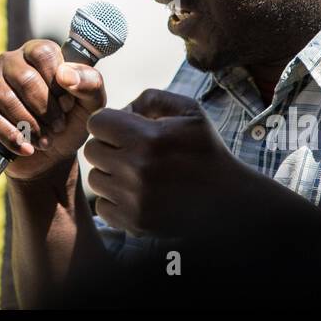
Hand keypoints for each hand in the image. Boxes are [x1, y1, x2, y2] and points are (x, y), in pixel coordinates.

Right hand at [0, 39, 106, 179]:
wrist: (49, 156)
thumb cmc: (69, 121)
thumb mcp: (90, 104)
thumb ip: (90, 83)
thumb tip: (66, 75)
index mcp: (37, 52)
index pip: (43, 54)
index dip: (58, 83)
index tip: (68, 105)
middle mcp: (10, 61)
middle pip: (25, 78)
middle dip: (45, 109)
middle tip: (58, 128)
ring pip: (7, 99)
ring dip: (30, 126)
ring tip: (45, 141)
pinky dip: (11, 137)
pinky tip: (26, 148)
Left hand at [83, 88, 254, 236]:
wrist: (228, 199)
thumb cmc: (205, 149)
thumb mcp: (188, 111)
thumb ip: (150, 98)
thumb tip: (121, 110)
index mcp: (148, 138)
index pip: (97, 123)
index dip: (110, 123)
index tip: (125, 129)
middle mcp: (137, 169)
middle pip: (92, 151)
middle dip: (108, 147)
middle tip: (130, 151)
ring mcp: (135, 199)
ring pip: (95, 179)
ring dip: (111, 174)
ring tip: (136, 173)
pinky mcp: (135, 222)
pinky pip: (102, 207)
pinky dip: (115, 200)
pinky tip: (136, 194)